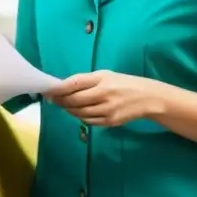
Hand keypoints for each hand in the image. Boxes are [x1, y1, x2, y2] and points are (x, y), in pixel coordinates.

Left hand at [45, 70, 162, 126]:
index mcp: (102, 79)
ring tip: (64, 105)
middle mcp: (103, 94)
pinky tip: (78, 112)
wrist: (148, 98)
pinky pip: (88, 121)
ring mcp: (107, 110)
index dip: (58, 88)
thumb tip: (63, 87)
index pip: (74, 84)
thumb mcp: (106, 75)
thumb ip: (85, 81)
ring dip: (68, 110)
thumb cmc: (123, 83)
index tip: (48, 90)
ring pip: (79, 113)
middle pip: (74, 100)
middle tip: (52, 100)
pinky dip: (80, 117)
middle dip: (60, 101)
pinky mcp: (110, 122)